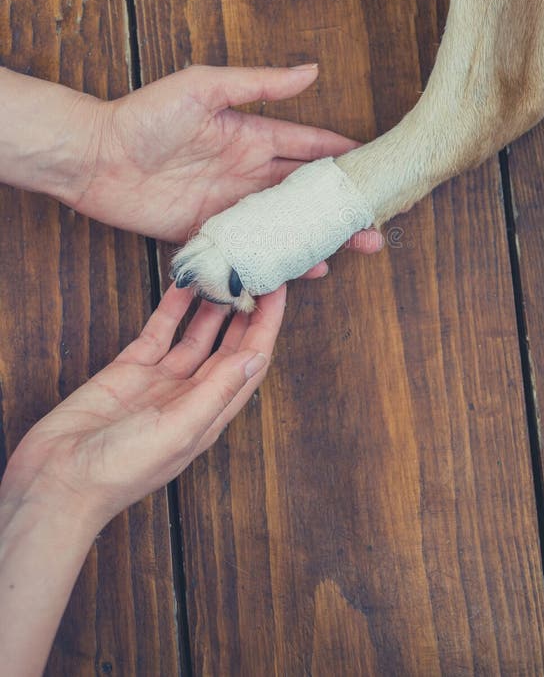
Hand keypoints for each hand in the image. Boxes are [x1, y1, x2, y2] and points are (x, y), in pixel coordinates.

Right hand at [0, 284, 284, 674]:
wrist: (58, 479)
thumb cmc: (120, 469)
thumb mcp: (178, 430)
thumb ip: (216, 392)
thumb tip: (254, 358)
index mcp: (210, 414)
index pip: (250, 362)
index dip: (267, 326)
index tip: (279, 291)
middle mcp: (190, 395)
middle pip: (229, 345)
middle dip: (247, 311)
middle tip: (258, 272)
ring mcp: (160, 381)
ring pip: (196, 334)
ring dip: (213, 305)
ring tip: (226, 271)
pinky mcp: (130, 369)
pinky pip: (159, 331)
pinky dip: (172, 307)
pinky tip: (184, 284)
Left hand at [74, 64, 382, 248]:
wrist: (95, 158)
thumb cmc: (145, 116)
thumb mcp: (204, 88)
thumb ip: (258, 84)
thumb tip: (311, 71)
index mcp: (250, 136)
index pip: (308, 146)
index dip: (342, 154)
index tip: (376, 165)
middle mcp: (246, 173)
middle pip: (304, 193)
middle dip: (339, 206)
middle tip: (375, 221)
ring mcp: (229, 207)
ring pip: (285, 225)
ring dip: (319, 236)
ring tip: (356, 248)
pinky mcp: (208, 234)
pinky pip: (251, 249)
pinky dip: (279, 260)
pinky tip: (307, 271)